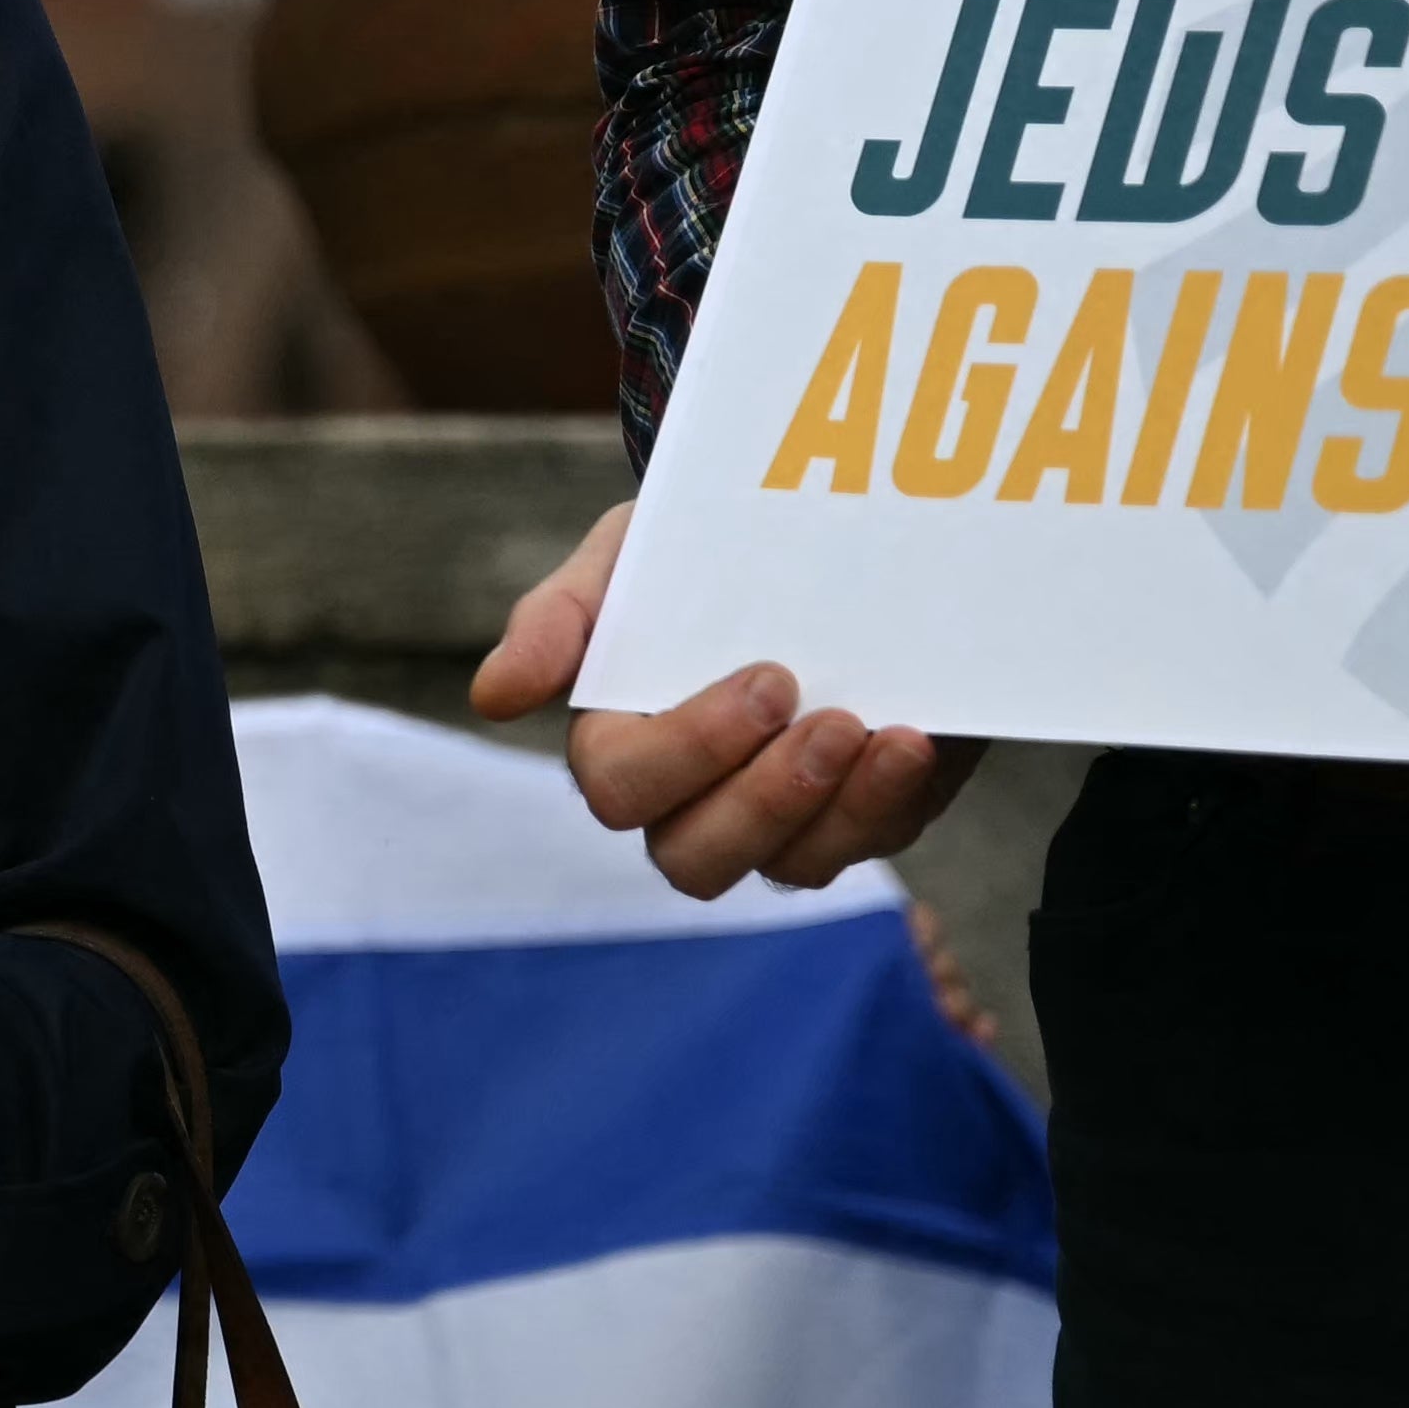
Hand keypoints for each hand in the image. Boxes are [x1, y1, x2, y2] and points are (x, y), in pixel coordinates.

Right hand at [477, 497, 977, 895]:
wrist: (810, 540)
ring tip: (885, 736)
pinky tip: (916, 744)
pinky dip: (893, 804)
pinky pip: (870, 844)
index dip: (691, 750)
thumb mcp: (623, 560)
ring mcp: (777, 822)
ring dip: (838, 811)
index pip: (620, 787)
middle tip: (828, 720)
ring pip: (788, 867)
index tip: (770, 678)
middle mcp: (690, 803)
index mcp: (619, 746)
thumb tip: (492, 698)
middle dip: (766, 798)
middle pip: (695, 857)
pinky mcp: (857, 817)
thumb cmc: (695, 555)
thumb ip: (556, 620)